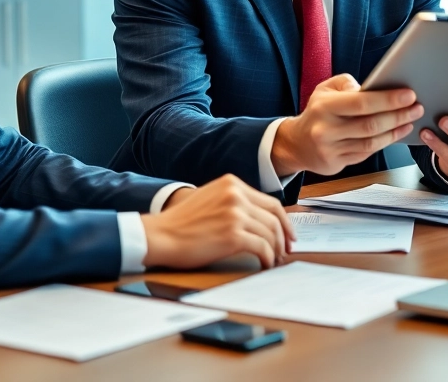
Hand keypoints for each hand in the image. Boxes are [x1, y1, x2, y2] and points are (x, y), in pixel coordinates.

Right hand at [143, 175, 295, 269]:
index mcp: (232, 184)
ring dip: (276, 249)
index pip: (270, 202)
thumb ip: (233, 201)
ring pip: (270, 233)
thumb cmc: (181, 223)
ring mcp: (235, 214)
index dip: (283, 220)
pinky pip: (262, 247)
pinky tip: (265, 264)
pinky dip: (267, 258)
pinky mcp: (233, 235)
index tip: (286, 233)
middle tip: (287, 249)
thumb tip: (259, 219)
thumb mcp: (209, 198)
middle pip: (274, 216)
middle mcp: (236, 195)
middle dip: (284, 235)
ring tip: (274, 259)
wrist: (160, 235)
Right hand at [270, 74, 421, 175]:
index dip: (388, 99)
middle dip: (398, 115)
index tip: (409, 95)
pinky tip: (397, 132)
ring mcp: (331, 149)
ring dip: (395, 130)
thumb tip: (371, 88)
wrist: (296, 144)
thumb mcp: (325, 89)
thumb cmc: (318, 112)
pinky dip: (386, 142)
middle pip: (370, 124)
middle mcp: (326, 129)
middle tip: (417, 107)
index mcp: (324, 106)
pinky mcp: (337, 163)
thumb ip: (347, 83)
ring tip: (411, 119)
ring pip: (371, 141)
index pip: (361, 103)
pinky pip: (367, 152)